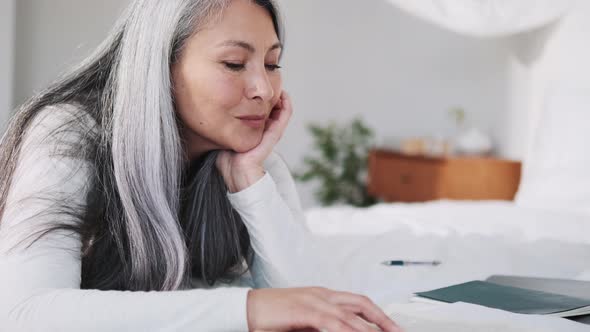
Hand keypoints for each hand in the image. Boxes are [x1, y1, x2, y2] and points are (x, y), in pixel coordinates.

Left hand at [216, 91, 292, 192]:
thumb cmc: (227, 158)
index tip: (255, 88)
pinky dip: (286, 105)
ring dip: (281, 98)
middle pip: (272, 109)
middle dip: (272, 96)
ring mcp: (271, 133)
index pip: (262, 111)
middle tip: (269, 83)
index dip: (262, 99)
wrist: (235, 172)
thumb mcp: (225, 135)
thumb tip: (208, 111)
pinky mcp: (274, 134)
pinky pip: (285, 115)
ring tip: (279, 86)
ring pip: (281, 111)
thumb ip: (222, 125)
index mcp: (255, 132)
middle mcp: (265, 131)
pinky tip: (284, 95)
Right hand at [246, 287, 402, 331]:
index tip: (391, 326)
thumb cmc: (271, 317)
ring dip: (370, 328)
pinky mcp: (304, 310)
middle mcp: (322, 295)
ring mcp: (314, 300)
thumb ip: (321, 328)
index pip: (358, 302)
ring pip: (351, 315)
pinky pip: (332, 322)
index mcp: (323, 295)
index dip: (378, 314)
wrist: (246, 309)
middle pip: (361, 304)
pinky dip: (347, 331)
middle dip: (383, 319)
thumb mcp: (303, 324)